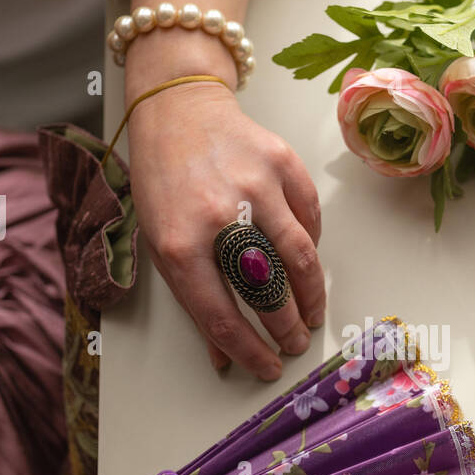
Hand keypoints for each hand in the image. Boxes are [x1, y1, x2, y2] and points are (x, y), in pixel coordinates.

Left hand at [128, 81, 323, 379]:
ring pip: (300, 258)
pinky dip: (311, 246)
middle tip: (296, 343)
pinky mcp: (282, 164)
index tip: (267, 366)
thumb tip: (224, 355)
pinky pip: (310, 219)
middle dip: (287, 328)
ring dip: (312, 295)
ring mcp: (256, 186)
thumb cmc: (164, 181)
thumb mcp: (160, 245)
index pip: (222, 316)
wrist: (178, 108)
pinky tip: (305, 262)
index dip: (250, 351)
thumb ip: (194, 300)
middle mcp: (219, 215)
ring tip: (313, 313)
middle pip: (267, 291)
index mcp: (180, 243)